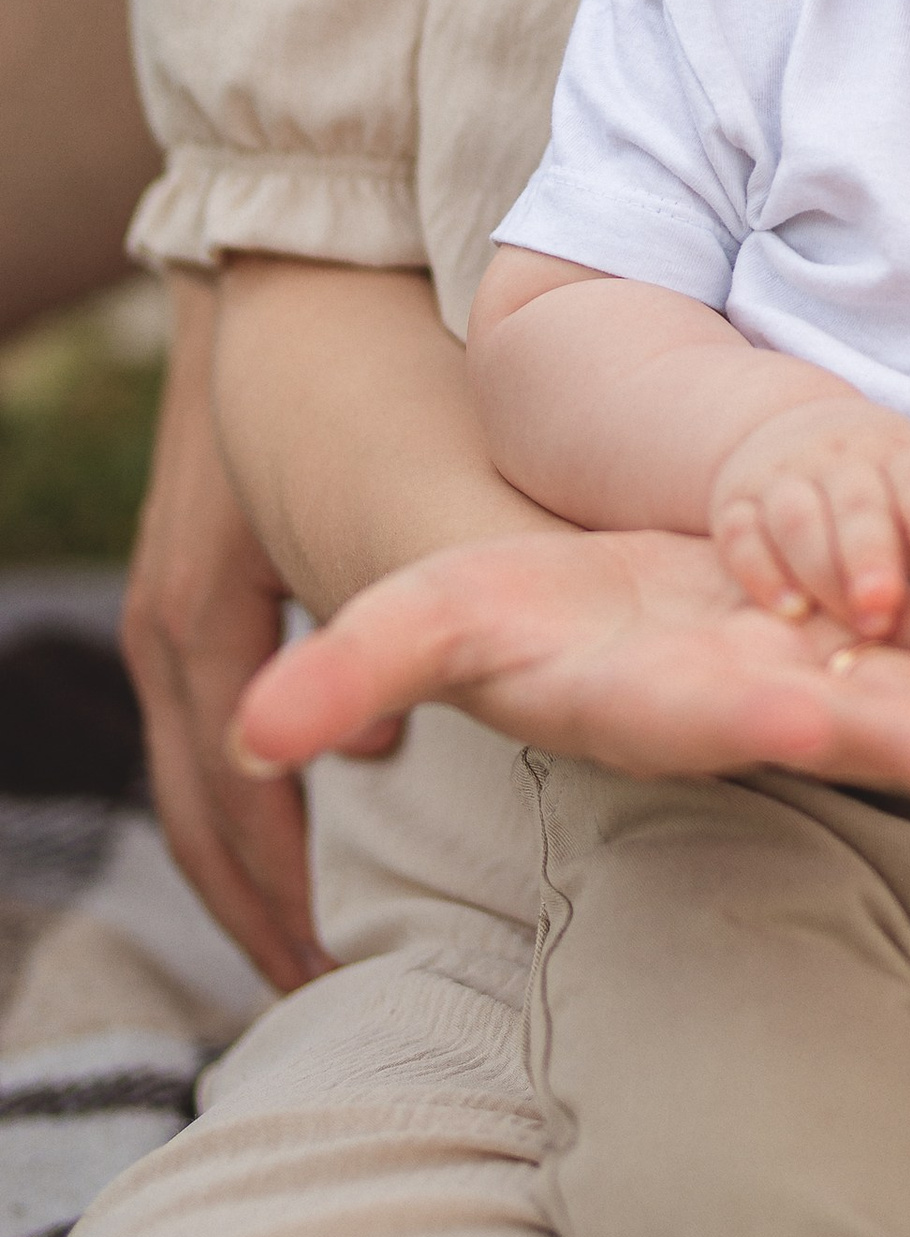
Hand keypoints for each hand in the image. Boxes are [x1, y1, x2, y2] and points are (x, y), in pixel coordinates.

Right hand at [123, 271, 385, 990]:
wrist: (297, 253)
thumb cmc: (360, 367)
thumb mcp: (383, 499)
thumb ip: (405, 616)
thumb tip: (393, 734)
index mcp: (200, 624)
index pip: (224, 808)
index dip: (272, 899)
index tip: (327, 976)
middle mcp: (177, 619)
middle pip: (201, 804)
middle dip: (257, 901)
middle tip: (325, 983)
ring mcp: (185, 590)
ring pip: (207, 758)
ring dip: (258, 842)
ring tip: (323, 919)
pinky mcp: (214, 562)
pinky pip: (227, 700)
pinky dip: (269, 762)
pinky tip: (354, 770)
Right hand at [232, 523, 909, 818]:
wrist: (586, 600)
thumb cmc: (503, 613)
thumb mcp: (427, 614)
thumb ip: (354, 673)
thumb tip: (252, 730)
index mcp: (646, 700)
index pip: (704, 719)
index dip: (755, 723)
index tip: (811, 720)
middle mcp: (737, 700)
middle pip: (840, 731)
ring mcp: (804, 668)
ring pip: (905, 700)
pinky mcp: (848, 629)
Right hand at [710, 393, 909, 641]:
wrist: (794, 432)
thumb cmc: (887, 494)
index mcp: (906, 459)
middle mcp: (846, 460)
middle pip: (858, 504)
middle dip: (869, 553)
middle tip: (881, 607)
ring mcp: (787, 478)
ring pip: (797, 517)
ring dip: (814, 566)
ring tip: (825, 618)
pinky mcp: (737, 503)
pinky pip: (741, 534)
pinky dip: (757, 569)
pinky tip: (781, 608)